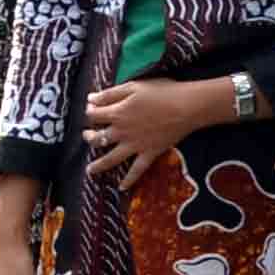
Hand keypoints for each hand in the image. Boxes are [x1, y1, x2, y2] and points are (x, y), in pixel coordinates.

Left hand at [80, 75, 228, 185]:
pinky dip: (129, 180)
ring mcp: (135, 145)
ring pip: (111, 158)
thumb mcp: (133, 87)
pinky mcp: (149, 153)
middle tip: (86, 136)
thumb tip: (90, 99)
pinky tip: (121, 187)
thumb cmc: (162, 92)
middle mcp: (122, 132)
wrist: (187, 107)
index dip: (89, 111)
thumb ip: (110, 94)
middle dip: (89, 137)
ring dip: (98, 165)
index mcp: (117, 113)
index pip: (93, 116)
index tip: (90, 109)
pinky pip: (137, 170)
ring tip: (89, 170)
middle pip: (97, 138)